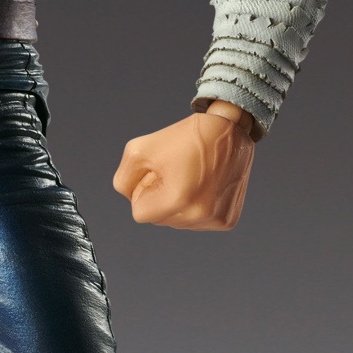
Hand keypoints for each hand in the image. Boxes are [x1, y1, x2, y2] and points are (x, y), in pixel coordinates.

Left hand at [113, 107, 253, 228]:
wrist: (229, 130)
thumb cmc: (184, 137)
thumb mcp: (139, 150)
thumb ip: (123, 180)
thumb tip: (132, 199)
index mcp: (176, 199)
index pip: (140, 213)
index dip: (143, 190)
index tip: (158, 172)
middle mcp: (198, 215)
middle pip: (159, 220)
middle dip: (160, 198)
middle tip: (176, 172)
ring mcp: (214, 219)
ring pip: (177, 222)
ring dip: (178, 204)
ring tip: (192, 178)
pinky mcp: (227, 220)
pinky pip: (197, 222)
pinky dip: (195, 207)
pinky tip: (204, 187)